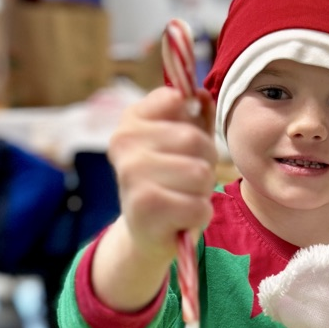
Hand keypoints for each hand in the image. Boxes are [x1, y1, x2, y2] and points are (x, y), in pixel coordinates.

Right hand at [108, 85, 216, 263]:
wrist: (146, 233)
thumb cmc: (171, 182)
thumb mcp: (184, 145)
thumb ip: (196, 116)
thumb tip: (200, 94)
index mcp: (131, 120)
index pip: (176, 99)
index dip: (195, 125)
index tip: (182, 145)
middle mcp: (124, 142)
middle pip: (195, 140)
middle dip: (204, 164)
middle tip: (185, 181)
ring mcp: (131, 174)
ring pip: (201, 174)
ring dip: (202, 192)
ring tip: (182, 198)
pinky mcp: (144, 208)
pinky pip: (200, 207)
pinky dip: (199, 216)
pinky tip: (179, 219)